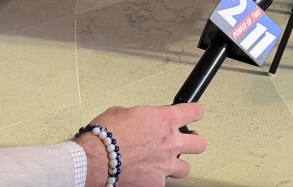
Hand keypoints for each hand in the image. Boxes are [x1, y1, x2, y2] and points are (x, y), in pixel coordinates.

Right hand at [76, 103, 206, 186]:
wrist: (93, 160)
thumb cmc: (104, 137)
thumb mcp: (123, 112)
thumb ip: (140, 116)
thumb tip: (139, 119)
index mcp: (165, 120)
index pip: (194, 112)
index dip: (195, 112)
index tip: (194, 114)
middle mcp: (169, 143)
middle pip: (199, 143)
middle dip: (195, 141)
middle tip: (188, 140)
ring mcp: (164, 165)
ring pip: (185, 168)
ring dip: (177, 165)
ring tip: (168, 163)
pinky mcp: (154, 184)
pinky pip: (162, 183)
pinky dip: (155, 180)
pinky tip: (147, 176)